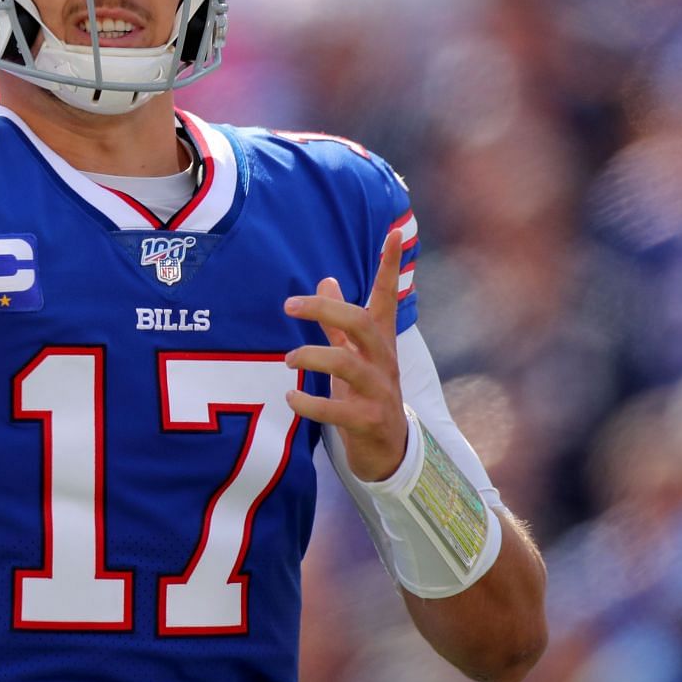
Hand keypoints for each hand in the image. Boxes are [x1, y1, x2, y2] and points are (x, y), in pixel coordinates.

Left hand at [283, 228, 407, 480]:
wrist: (387, 449)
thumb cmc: (364, 392)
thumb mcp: (352, 353)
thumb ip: (337, 322)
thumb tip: (326, 280)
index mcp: (379, 341)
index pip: (387, 297)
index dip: (390, 265)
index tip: (393, 231)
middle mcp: (383, 360)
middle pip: (362, 322)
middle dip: (327, 309)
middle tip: (290, 305)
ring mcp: (379, 391)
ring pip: (348, 364)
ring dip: (313, 357)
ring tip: (288, 359)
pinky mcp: (370, 420)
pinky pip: (339, 409)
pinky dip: (311, 403)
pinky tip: (291, 399)